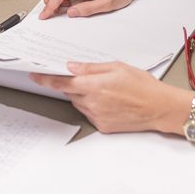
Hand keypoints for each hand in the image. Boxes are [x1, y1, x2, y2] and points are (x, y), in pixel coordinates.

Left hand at [31, 61, 183, 133]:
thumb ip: (92, 67)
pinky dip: (93, 105)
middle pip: (71, 92)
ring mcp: (97, 117)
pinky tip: (110, 101)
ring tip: (106, 89)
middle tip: (91, 78)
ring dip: (84, 95)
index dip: (46, 79)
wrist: (159, 108)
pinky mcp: (102, 127)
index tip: (35, 75)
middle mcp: (92, 103)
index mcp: (94, 86)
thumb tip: (73, 66)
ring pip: (80, 103)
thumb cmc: (143, 85)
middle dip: (75, 84)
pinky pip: (90, 113)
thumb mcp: (117, 67)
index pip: (62, 83)